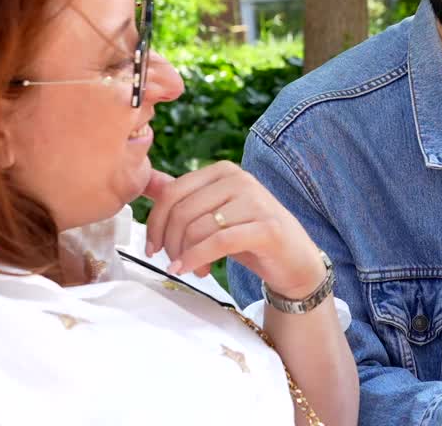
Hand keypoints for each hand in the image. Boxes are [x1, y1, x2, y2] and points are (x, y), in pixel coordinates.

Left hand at [142, 161, 325, 298]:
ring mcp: (256, 201)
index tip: (152, 247)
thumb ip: (183, 196)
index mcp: (224, 171)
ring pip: (197, 228)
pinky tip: (194, 271)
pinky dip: (198, 259)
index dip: (155, 223)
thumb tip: (146, 180)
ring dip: (187, 256)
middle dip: (170, 243)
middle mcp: (241, 179)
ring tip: (193, 269)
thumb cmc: (250, 236)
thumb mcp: (214, 212)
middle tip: (174, 263)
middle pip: (182, 211)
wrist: (294, 259)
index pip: (172, 192)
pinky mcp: (267, 228)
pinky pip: (218, 242)